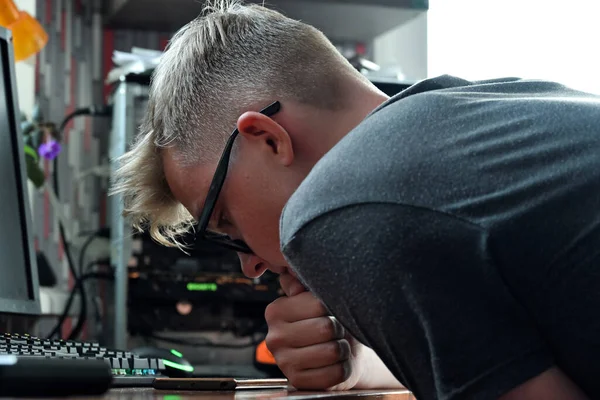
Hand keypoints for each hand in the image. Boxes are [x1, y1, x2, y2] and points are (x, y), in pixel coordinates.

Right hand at [264, 272, 364, 389]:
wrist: (337, 354)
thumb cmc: (328, 320)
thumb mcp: (316, 298)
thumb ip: (304, 282)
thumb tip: (293, 276)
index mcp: (275, 311)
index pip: (318, 303)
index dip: (334, 305)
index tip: (331, 309)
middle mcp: (274, 337)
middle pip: (326, 327)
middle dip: (340, 328)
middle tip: (337, 329)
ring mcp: (284, 362)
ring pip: (333, 351)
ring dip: (344, 348)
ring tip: (338, 344)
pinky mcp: (299, 382)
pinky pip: (335, 373)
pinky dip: (344, 367)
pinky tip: (337, 362)